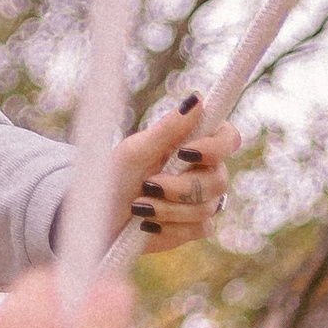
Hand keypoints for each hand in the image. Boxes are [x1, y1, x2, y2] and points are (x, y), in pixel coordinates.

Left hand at [112, 96, 237, 248]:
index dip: (215, 146)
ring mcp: (202, 200)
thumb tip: (197, 100)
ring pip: (207, 206)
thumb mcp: (136, 151)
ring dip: (167, 208)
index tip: (185, 153)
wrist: (100, 220)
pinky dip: (170, 227)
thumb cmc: (114, 179)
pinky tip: (148, 224)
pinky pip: (200, 228)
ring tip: (139, 206)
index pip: (226, 137)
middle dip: (179, 187)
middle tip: (148, 186)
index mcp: (190, 144)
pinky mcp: (195, 226)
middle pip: (218, 178)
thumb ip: (168, 128)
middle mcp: (202, 170)